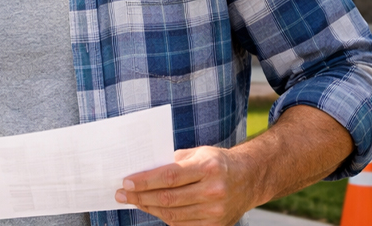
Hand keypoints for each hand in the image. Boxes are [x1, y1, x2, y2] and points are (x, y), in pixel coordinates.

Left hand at [115, 146, 260, 225]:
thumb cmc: (218, 163)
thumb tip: (142, 169)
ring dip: (148, 208)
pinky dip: (164, 217)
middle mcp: (214, 191)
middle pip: (168, 198)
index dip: (145, 181)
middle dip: (140, 196)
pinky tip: (153, 209)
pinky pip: (183, 225)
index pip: (169, 176)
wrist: (249, 179)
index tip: (126, 181)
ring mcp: (216, 212)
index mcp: (208, 168)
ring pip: (173, 214)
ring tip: (133, 201)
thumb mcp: (198, 153)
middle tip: (121, 194)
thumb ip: (173, 161)